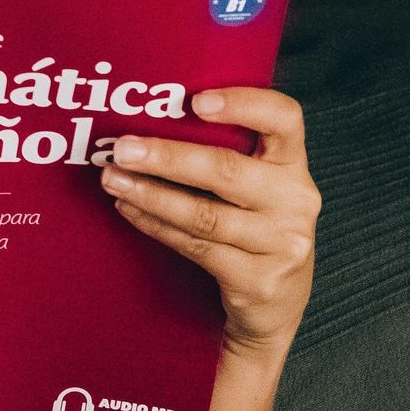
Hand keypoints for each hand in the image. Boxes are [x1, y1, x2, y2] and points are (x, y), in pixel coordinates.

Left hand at [99, 87, 319, 361]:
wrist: (276, 309)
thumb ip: (234, 154)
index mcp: (294, 167)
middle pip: (226, 171)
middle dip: (167, 158)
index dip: (244, 104)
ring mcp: (280, 245)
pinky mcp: (257, 281)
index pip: (284, 119)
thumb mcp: (262, 189)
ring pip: (204, 215)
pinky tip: (132, 211)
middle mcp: (295, 202)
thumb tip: (157, 118)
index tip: (196, 101)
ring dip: (152, 196)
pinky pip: (196, 247)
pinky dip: (157, 227)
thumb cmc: (257, 232)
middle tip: (123, 149)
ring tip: (114, 180)